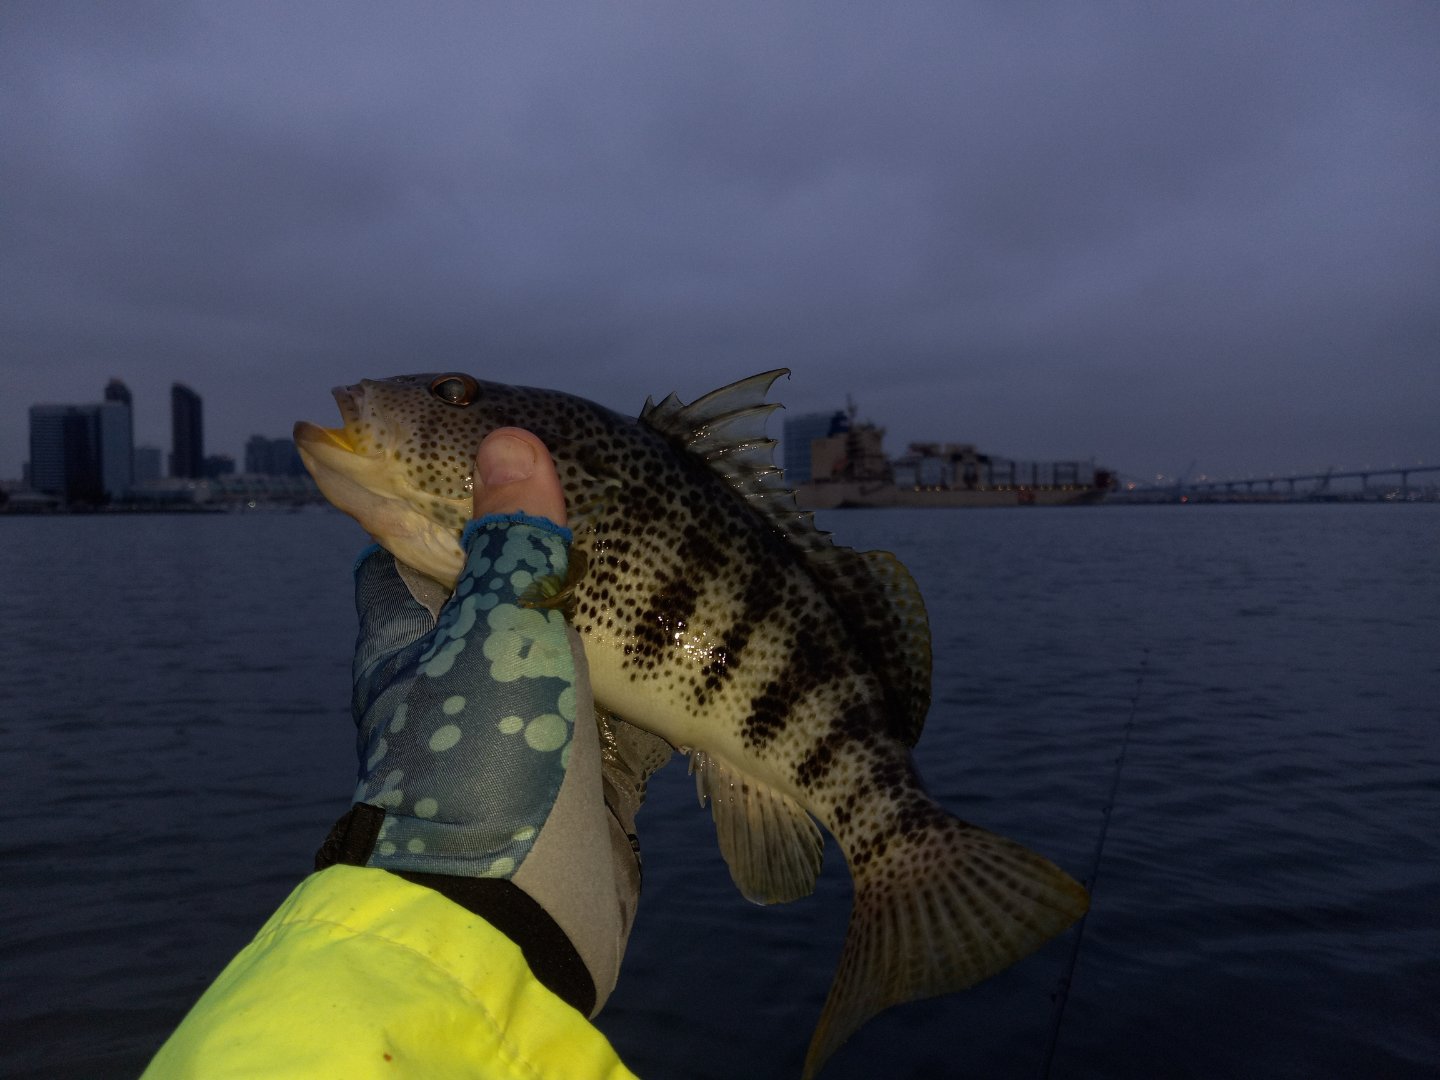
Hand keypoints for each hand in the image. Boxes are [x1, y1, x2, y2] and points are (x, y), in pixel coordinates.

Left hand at [317, 428, 636, 1013]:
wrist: (513, 925)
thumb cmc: (483, 767)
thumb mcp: (499, 631)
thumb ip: (517, 536)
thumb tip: (514, 437)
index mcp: (411, 633)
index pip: (408, 533)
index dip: (445, 486)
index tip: (502, 455)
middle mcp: (458, 675)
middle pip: (500, 585)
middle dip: (553, 547)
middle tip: (612, 500)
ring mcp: (520, 728)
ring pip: (565, 645)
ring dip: (612, 612)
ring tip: (666, 560)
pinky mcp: (579, 776)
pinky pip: (613, 710)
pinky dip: (648, 682)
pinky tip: (691, 650)